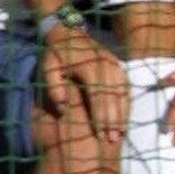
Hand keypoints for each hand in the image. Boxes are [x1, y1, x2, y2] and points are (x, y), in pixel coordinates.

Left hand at [39, 26, 128, 141]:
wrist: (68, 33)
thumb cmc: (57, 55)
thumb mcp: (48, 67)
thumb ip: (52, 86)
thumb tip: (62, 106)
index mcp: (90, 65)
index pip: (98, 95)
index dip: (100, 116)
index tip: (100, 134)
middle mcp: (107, 65)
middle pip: (113, 97)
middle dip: (113, 120)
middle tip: (112, 140)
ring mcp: (116, 66)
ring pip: (122, 94)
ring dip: (122, 116)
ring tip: (119, 135)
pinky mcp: (120, 68)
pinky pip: (126, 90)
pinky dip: (126, 106)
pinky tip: (124, 121)